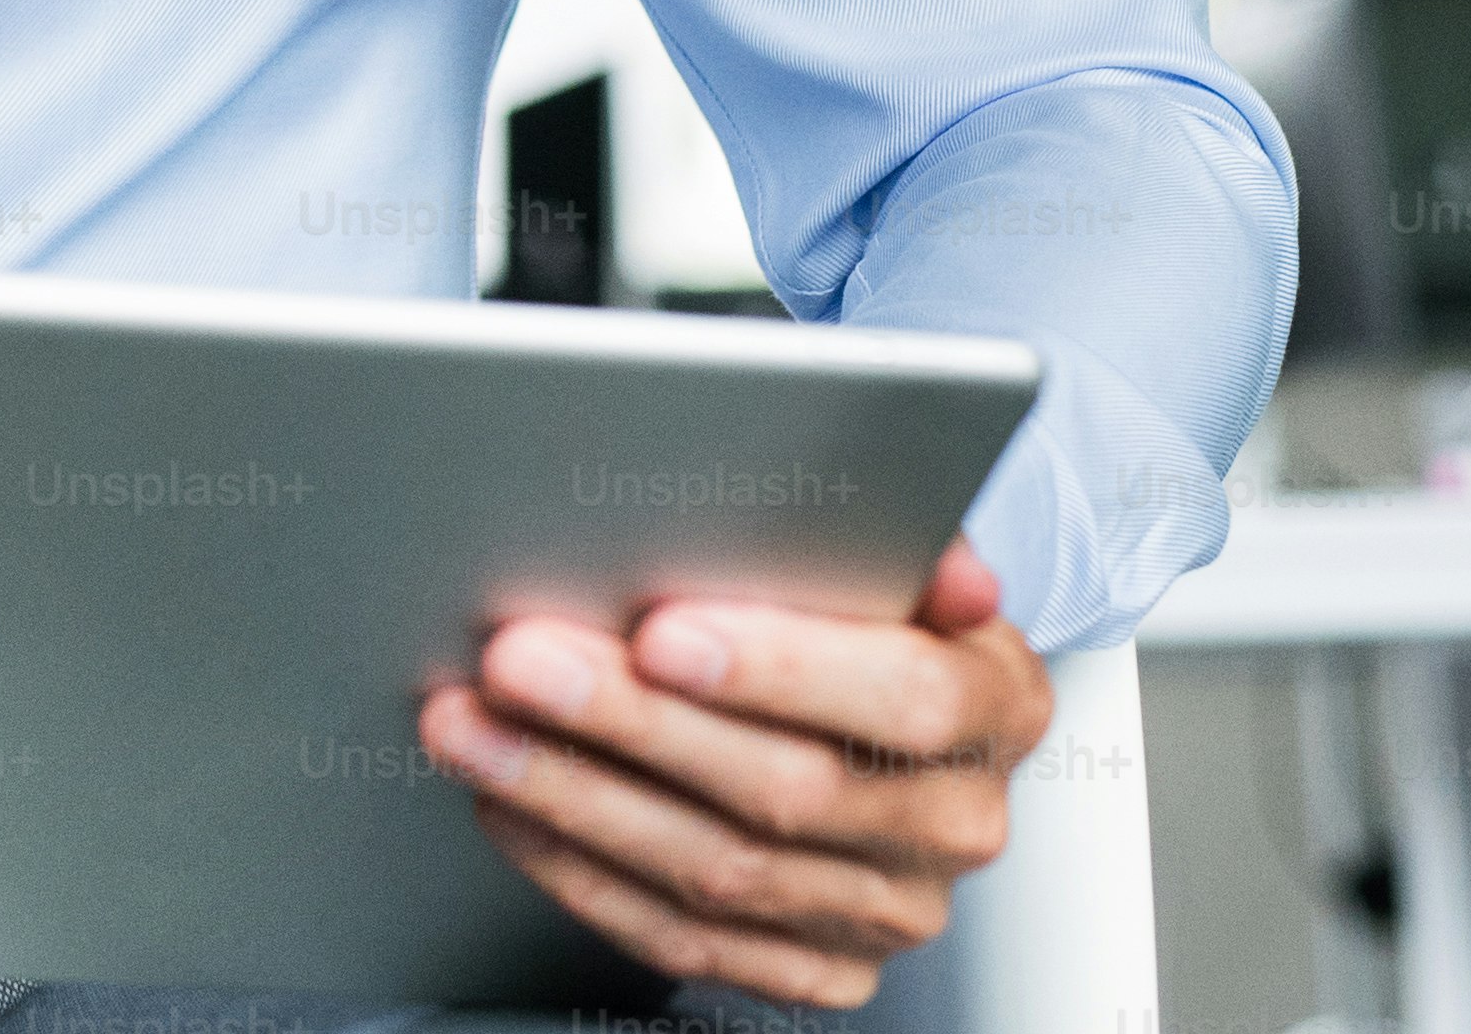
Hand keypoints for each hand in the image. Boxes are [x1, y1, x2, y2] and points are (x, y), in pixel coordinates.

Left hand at [415, 538, 1047, 1009]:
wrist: (900, 729)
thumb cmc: (876, 612)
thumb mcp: (904, 552)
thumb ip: (884, 527)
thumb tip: (884, 502)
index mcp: (998, 705)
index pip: (903, 698)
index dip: (780, 669)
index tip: (659, 631)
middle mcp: (956, 822)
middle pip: (787, 790)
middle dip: (633, 723)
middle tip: (519, 661)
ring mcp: (890, 909)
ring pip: (717, 871)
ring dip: (574, 796)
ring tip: (472, 726)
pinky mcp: (821, 967)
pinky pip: (687, 939)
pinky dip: (582, 872)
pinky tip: (511, 805)